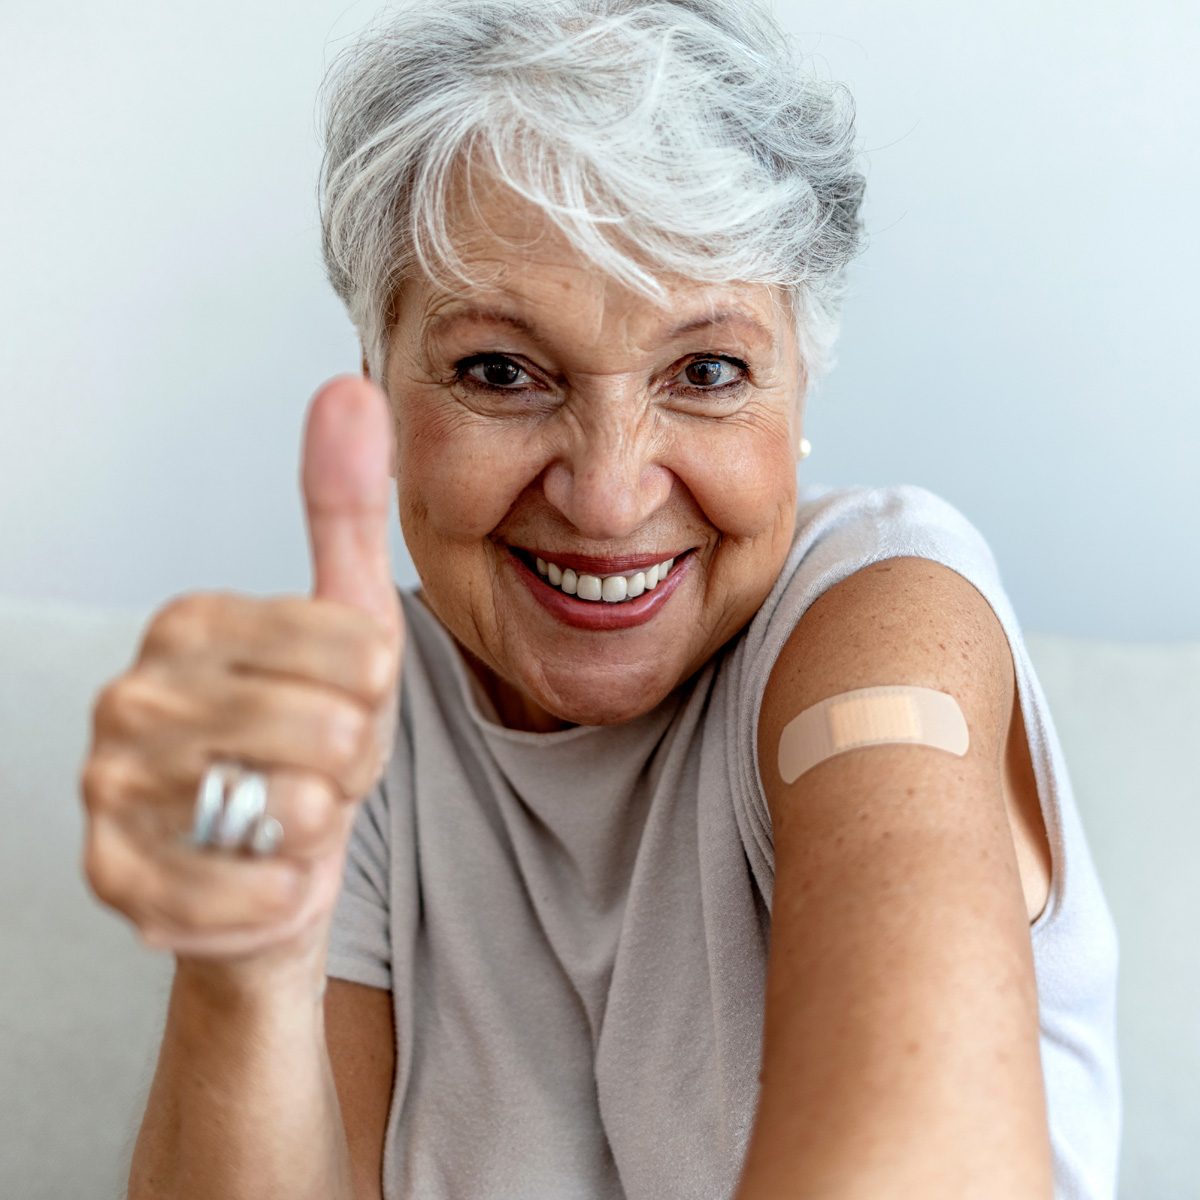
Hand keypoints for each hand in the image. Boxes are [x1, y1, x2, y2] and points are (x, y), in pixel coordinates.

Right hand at [79, 376, 403, 977]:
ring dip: (316, 824)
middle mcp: (133, 695)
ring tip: (282, 808)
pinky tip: (262, 867)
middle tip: (312, 763)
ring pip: (296, 811)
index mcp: (191, 622)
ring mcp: (113, 789)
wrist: (273, 853)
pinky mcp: (116, 880)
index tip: (337, 700)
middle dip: (348, 761)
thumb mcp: (346, 619)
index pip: (357, 650)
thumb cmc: (312, 735)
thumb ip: (343, 508)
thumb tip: (351, 388)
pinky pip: (249, 894)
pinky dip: (281, 890)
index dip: (373, 694)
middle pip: (329, 731)